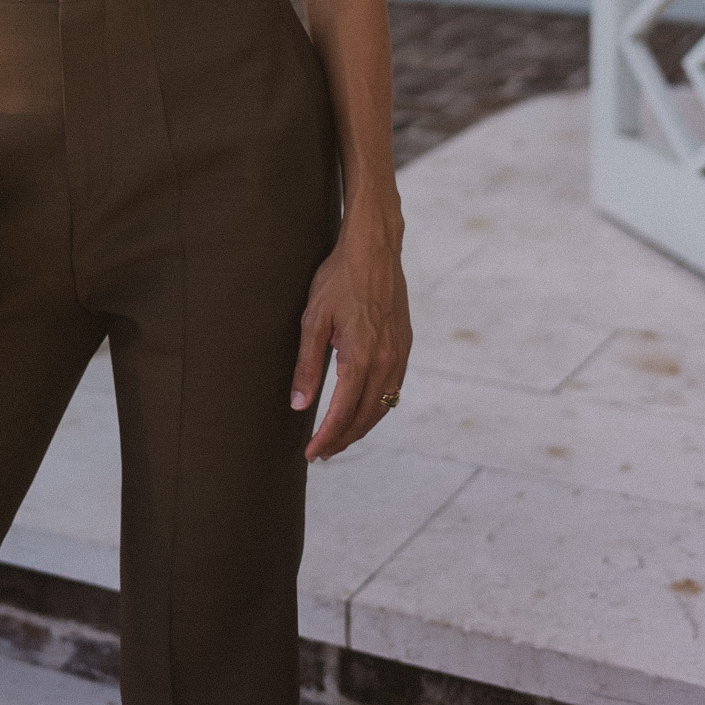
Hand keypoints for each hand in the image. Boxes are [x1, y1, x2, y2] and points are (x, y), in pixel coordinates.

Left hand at [289, 209, 411, 460]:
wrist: (374, 250)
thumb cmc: (339, 280)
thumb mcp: (313, 320)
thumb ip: (307, 366)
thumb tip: (299, 406)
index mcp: (361, 358)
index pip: (342, 413)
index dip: (326, 438)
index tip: (311, 454)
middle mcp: (386, 362)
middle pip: (365, 417)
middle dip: (342, 439)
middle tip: (321, 453)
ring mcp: (399, 355)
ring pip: (383, 407)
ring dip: (361, 427)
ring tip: (339, 437)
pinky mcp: (405, 346)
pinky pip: (393, 389)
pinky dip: (377, 407)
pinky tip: (363, 408)